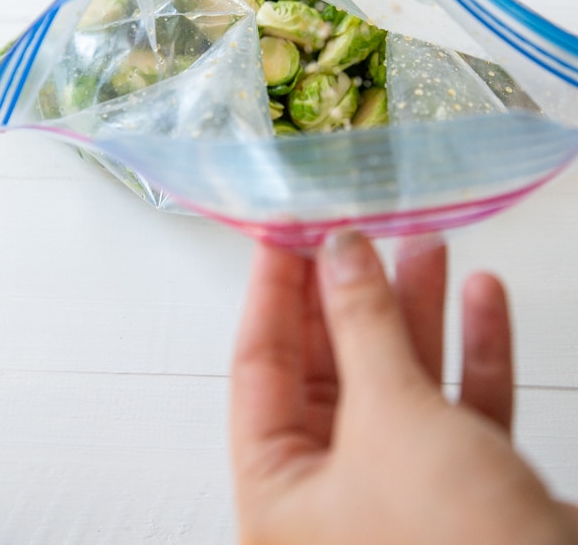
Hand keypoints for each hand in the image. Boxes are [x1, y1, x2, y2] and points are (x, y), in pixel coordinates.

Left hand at [231, 230, 577, 544]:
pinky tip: (482, 297)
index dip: (274, 291)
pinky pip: (456, 409)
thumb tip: (338, 250)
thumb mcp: (390, 416)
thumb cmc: (453, 543)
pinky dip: (470, 355)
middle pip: (332, 368)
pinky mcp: (464, 494)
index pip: (260, 366)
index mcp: (280, 494)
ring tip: (426, 245)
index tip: (287, 229)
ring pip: (398, 382)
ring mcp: (400, 495)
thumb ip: (361, 324)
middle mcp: (331, 497)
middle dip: (353, 296)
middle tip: (360, 231)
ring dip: (415, 314)